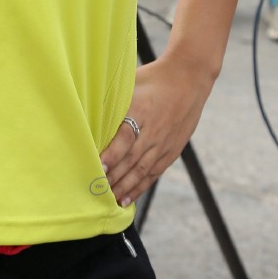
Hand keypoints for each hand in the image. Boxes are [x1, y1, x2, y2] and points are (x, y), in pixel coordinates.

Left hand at [98, 54, 212, 206]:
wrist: (189, 79)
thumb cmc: (154, 78)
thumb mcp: (132, 82)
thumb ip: (114, 98)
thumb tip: (88, 107)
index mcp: (142, 110)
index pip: (125, 136)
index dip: (112, 153)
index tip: (98, 166)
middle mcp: (154, 130)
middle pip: (131, 158)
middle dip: (113, 177)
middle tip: (94, 191)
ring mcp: (164, 143)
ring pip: (141, 170)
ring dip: (124, 187)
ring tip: (107, 201)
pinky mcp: (172, 151)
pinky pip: (153, 173)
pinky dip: (139, 187)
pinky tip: (127, 198)